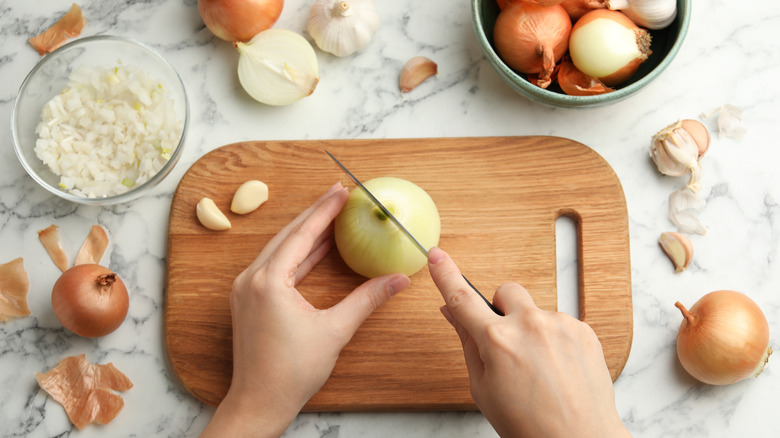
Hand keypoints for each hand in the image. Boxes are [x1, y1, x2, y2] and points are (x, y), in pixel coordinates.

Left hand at [201, 183, 409, 436]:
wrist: (259, 401)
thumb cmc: (291, 371)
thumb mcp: (335, 331)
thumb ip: (366, 300)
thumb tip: (397, 280)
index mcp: (269, 281)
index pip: (301, 235)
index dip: (325, 211)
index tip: (342, 192)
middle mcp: (251, 279)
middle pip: (288, 235)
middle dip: (315, 215)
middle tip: (338, 195)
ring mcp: (246, 289)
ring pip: (279, 249)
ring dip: (305, 233)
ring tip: (330, 217)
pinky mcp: (248, 300)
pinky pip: (274, 265)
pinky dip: (296, 254)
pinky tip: (315, 249)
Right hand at [427, 247, 629, 437]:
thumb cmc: (529, 424)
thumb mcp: (483, 389)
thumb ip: (468, 343)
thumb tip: (453, 313)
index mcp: (497, 341)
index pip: (462, 299)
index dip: (445, 274)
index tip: (436, 255)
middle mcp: (529, 325)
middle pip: (506, 292)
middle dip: (502, 310)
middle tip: (507, 342)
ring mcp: (560, 324)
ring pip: (536, 311)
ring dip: (532, 330)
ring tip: (540, 369)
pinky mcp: (584, 330)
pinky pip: (560, 323)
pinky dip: (555, 340)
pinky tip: (558, 369)